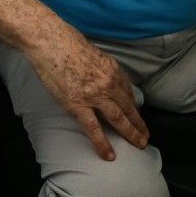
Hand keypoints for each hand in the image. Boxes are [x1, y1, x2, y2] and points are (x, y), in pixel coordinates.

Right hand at [26, 27, 149, 160]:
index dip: (134, 106)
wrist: (50, 41)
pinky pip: (94, 129)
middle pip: (128, 107)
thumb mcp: (93, 52)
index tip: (137, 116)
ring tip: (139, 145)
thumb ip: (101, 66)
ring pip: (118, 119)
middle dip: (138, 124)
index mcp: (112, 69)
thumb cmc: (66, 41)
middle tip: (145, 136)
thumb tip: (101, 74)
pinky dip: (103, 143)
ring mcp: (94, 95)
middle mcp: (108, 83)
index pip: (128, 92)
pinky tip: (109, 155)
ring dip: (131, 133)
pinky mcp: (78, 105)